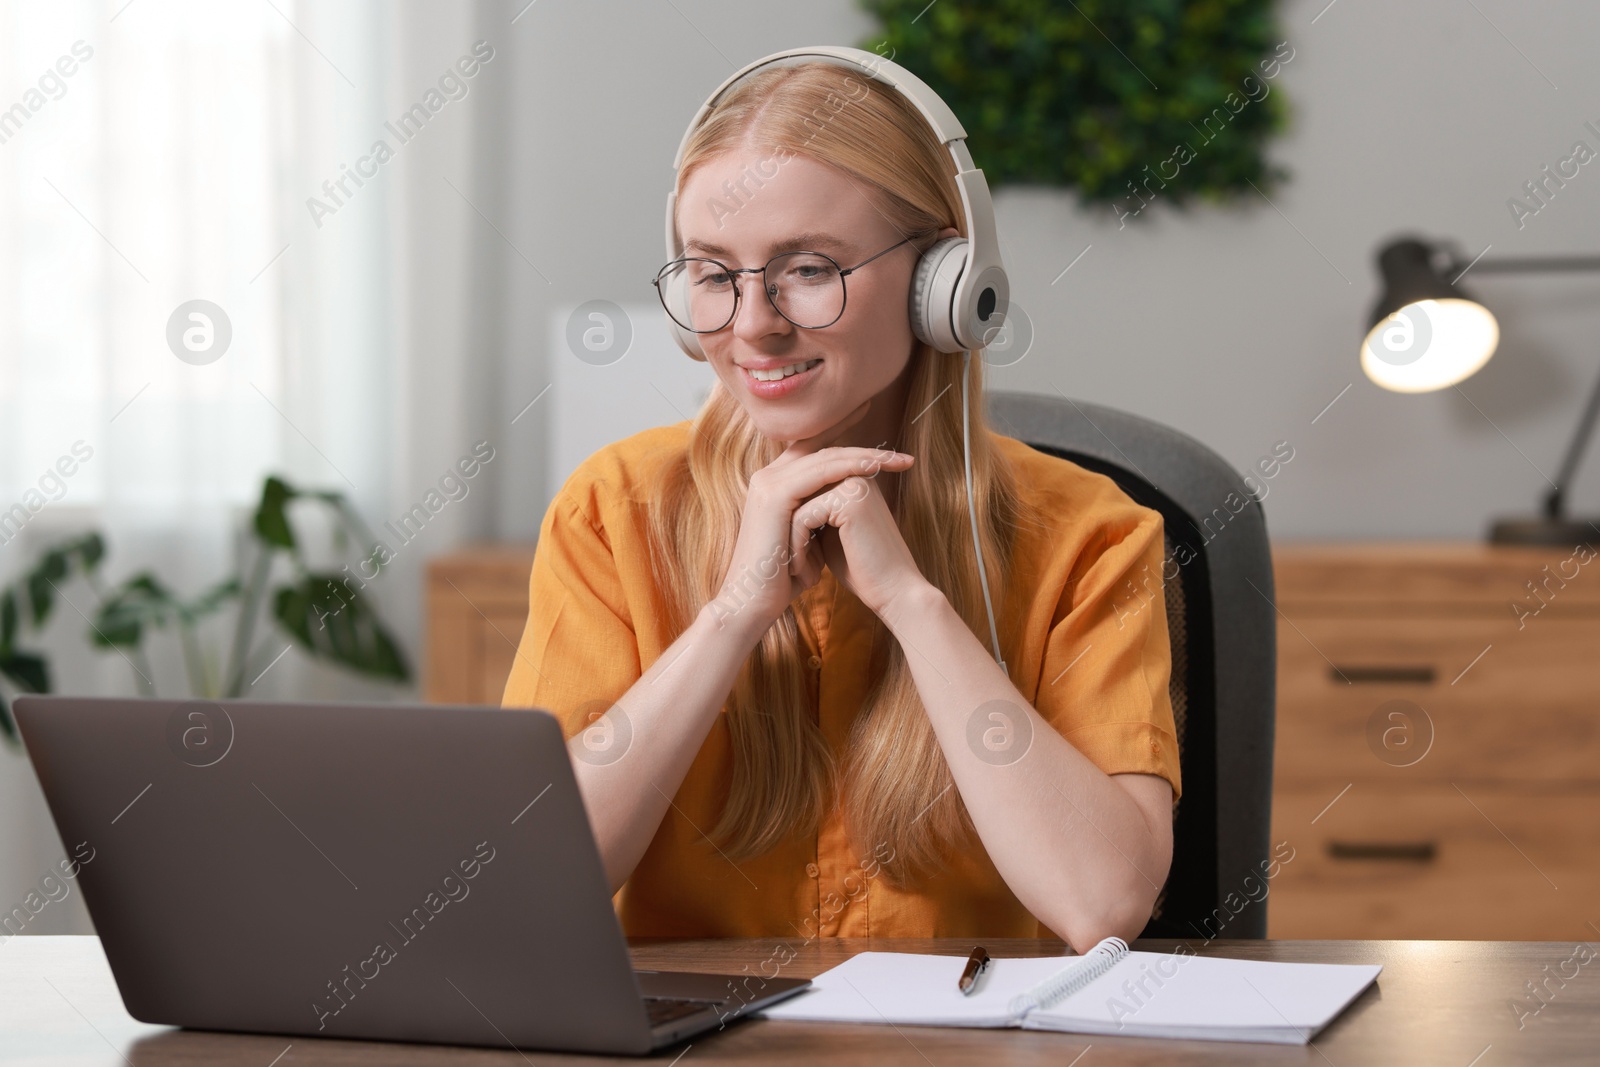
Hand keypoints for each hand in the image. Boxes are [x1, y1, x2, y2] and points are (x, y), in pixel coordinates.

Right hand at [704, 400, 914, 639]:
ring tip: (897, 460)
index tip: (882, 443)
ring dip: (865, 456)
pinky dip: (849, 468)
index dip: (847, 441)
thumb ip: (823, 513)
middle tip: (901, 456)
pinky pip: (819, 473)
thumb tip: (851, 502)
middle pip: (823, 450)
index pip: (814, 451)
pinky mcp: (774, 496)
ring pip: (825, 458)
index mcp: (774, 484)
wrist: (752, 602)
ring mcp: (768, 483)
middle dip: (865, 449)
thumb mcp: (809, 538)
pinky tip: (874, 468)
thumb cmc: (783, 577)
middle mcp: (768, 477)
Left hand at [798, 455, 930, 620]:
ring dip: (789, 541)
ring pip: (795, 505)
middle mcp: (854, 473)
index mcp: (853, 477)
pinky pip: (801, 517)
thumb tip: (779, 503)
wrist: (894, 594)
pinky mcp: (850, 499)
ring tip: (797, 571)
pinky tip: (805, 574)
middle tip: (791, 567)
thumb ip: (811, 511)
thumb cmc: (861, 569)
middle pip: (797, 493)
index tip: (794, 559)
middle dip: (788, 531)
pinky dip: (797, 547)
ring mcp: (853, 483)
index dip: (792, 524)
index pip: (803, 488)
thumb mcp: (829, 534)